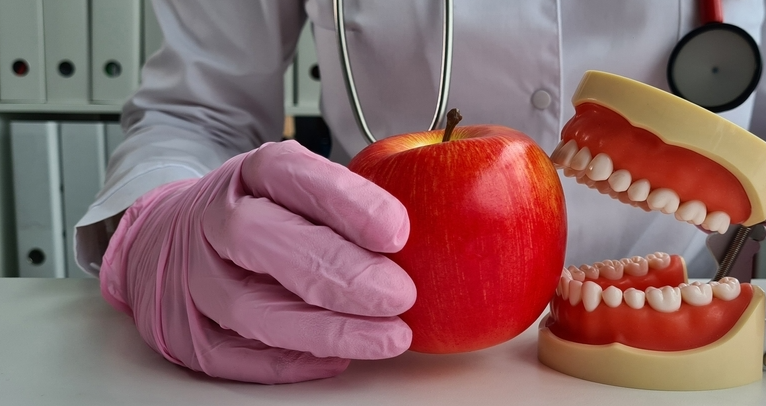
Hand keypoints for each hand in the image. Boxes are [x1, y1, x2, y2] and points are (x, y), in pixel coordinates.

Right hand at [100, 141, 414, 382]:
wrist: (173, 238)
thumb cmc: (261, 212)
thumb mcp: (302, 187)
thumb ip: (350, 207)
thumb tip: (432, 237)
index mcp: (251, 174)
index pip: (291, 174)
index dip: (345, 202)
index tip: (397, 231)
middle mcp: (214, 219)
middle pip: (261, 239)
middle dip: (338, 272)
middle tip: (399, 294)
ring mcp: (193, 276)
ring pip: (249, 307)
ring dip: (326, 329)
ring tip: (387, 336)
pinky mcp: (186, 330)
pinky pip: (237, 356)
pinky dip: (294, 360)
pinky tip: (341, 358)